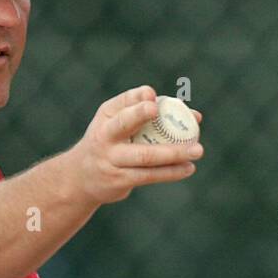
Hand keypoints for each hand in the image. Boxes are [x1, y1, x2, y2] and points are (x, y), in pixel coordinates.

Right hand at [68, 85, 203, 204]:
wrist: (81, 177)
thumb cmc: (112, 143)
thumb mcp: (119, 123)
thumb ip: (152, 117)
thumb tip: (196, 116)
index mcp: (106, 116)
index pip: (122, 102)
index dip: (137, 99)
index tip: (153, 97)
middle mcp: (105, 135)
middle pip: (123, 124)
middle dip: (140, 115)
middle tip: (158, 110)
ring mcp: (111, 159)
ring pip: (144, 156)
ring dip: (172, 153)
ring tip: (197, 150)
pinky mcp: (119, 180)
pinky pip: (149, 175)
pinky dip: (170, 172)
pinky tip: (188, 168)